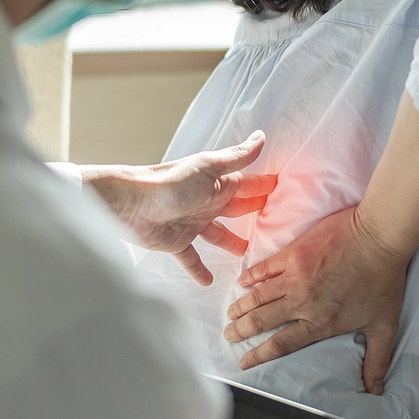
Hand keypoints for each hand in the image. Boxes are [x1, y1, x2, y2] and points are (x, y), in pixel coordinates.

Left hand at [124, 132, 276, 284]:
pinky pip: (192, 258)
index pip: (250, 186)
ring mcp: (193, 223)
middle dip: (255, 215)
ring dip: (233, 244)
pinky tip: (210, 282)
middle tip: (278, 224)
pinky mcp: (177, 242)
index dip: (266, 189)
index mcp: (218, 184)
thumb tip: (261, 136)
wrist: (129, 203)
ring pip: (219, 235)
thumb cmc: (170, 183)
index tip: (289, 193)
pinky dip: (200, 269)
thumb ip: (236, 157)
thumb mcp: (208, 168)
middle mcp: (208, 203)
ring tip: (250, 255)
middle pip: (237, 210)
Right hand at [223, 207, 408, 394]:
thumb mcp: (383, 325)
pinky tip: (241, 281)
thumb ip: (376, 359)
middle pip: (261, 321)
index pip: (281, 344)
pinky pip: (263, 268)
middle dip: (240, 331)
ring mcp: (294, 277)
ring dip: (240, 307)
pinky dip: (250, 276)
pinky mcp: (292, 255)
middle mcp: (302, 302)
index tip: (244, 362)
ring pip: (257, 297)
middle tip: (229, 334)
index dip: (259, 355)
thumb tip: (375, 389)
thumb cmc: (383, 280)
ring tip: (230, 315)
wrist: (378, 238)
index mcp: (320, 322)